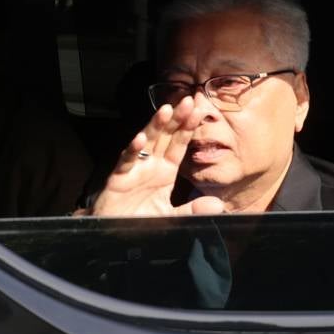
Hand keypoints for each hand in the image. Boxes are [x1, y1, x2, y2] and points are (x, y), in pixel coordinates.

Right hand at [90, 96, 224, 215]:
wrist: (116, 233)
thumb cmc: (142, 219)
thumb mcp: (172, 216)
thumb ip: (193, 210)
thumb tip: (217, 204)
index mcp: (165, 170)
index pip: (179, 145)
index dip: (188, 128)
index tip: (199, 112)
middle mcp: (150, 165)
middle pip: (165, 137)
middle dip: (176, 119)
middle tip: (189, 101)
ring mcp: (134, 169)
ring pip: (146, 142)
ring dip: (155, 126)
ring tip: (166, 111)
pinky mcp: (118, 178)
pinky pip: (126, 162)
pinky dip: (132, 151)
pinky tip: (140, 140)